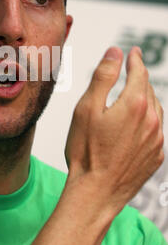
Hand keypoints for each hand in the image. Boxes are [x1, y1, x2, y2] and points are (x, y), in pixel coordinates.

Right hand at [65, 46, 163, 213]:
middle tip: (131, 71)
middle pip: (149, 89)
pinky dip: (149, 119)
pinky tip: (137, 124)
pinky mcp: (156, 156)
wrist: (96, 192)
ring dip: (146, 98)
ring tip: (135, 95)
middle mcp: (153, 120)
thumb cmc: (86, 151)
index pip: (139, 72)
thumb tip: (115, 52)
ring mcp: (157, 139)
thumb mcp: (87, 108)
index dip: (135, 59)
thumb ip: (103, 76)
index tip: (134, 52)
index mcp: (135, 104)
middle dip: (139, 77)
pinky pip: (157, 129)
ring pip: (156, 109)